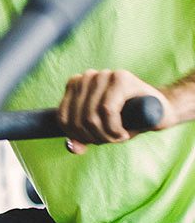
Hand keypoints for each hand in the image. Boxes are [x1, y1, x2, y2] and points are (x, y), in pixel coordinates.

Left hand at [57, 69, 173, 154]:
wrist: (160, 111)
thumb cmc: (126, 120)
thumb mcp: (100, 132)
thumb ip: (82, 139)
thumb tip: (71, 147)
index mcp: (77, 84)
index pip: (62, 116)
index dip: (75, 136)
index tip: (92, 141)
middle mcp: (89, 76)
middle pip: (77, 119)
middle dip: (92, 137)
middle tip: (110, 140)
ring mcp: (105, 75)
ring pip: (90, 116)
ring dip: (104, 135)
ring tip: (117, 137)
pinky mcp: (122, 78)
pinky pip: (106, 110)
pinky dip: (113, 128)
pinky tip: (122, 133)